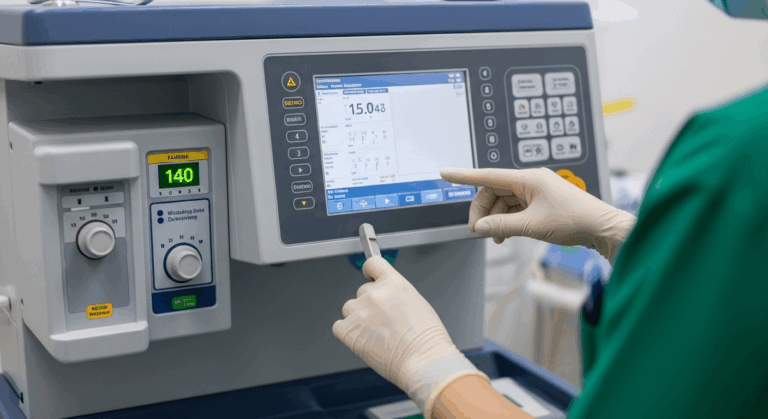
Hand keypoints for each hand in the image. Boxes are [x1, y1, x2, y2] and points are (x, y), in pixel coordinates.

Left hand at [333, 256, 488, 417]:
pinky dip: (347, 333)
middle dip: (369, 305)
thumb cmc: (427, 339)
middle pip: (362, 291)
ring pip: (349, 308)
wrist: (424, 360)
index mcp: (394, 283)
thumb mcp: (417, 303)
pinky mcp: (349, 330)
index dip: (369, 272)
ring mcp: (360, 311)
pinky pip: (339, 326)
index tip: (369, 277)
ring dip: (358, 318)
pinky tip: (363, 341)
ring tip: (376, 334)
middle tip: (383, 322)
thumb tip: (387, 298)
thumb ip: (397, 294)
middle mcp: (375, 293)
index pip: (372, 264)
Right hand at [441, 167, 635, 260]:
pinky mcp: (540, 203)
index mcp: (528, 178)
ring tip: (496, 237)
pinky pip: (514, 209)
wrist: (602, 228)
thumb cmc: (574, 220)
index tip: (446, 174)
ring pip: (503, 203)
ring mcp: (535, 192)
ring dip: (495, 219)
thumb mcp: (532, 225)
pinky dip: (506, 221)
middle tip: (478, 231)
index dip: (464, 176)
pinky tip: (505, 235)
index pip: (488, 175)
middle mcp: (530, 181)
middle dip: (483, 211)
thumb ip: (502, 225)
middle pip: (493, 192)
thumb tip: (480, 227)